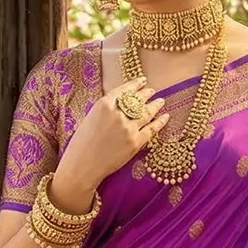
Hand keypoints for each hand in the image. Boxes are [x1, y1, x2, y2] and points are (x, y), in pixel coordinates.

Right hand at [57, 79, 169, 198]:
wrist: (82, 166)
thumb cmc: (81, 143)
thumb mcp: (90, 117)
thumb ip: (106, 109)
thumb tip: (120, 105)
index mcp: (104, 104)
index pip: (125, 90)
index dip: (135, 84)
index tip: (142, 81)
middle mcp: (118, 114)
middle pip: (137, 100)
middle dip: (146, 94)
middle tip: (152, 91)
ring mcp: (128, 128)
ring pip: (147, 113)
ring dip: (155, 106)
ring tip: (161, 101)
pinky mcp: (135, 143)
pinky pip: (152, 129)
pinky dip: (160, 122)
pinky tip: (165, 117)